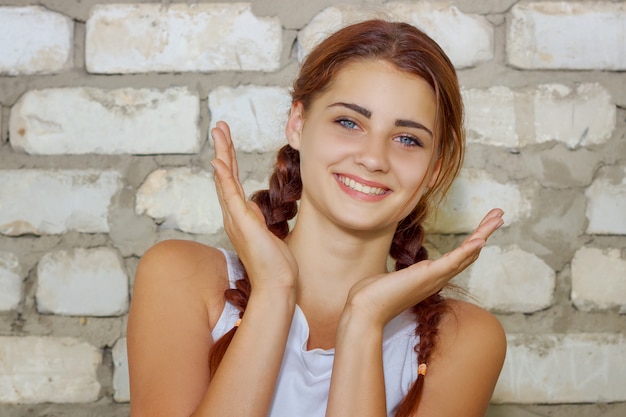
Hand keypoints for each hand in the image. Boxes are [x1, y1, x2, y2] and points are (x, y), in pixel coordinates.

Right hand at [211, 121, 297, 291]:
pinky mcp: (242, 224)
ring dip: (222, 154)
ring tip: (219, 132)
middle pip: (225, 175)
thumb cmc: (274, 265)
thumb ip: (257, 220)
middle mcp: (233, 216)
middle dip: (223, 149)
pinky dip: (224, 178)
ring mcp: (235, 219)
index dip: (229, 160)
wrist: (276, 285)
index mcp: (240, 216)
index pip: (233, 182)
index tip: (227, 141)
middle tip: (219, 126)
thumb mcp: (267, 235)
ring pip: (226, 180)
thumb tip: (253, 209)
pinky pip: (230, 196)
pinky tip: (218, 162)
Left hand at [343, 209, 503, 326]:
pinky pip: (453, 261)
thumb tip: (395, 273)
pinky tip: (481, 240)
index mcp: (432, 277)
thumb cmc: (374, 295)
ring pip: (467, 254)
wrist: (366, 309)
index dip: (473, 243)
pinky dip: (468, 250)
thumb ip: (401, 275)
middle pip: (470, 253)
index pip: (459, 257)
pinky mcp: (428, 275)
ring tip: (497, 218)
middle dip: (484, 233)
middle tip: (499, 215)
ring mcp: (435, 277)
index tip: (482, 229)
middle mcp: (438, 278)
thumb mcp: (392, 278)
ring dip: (483, 234)